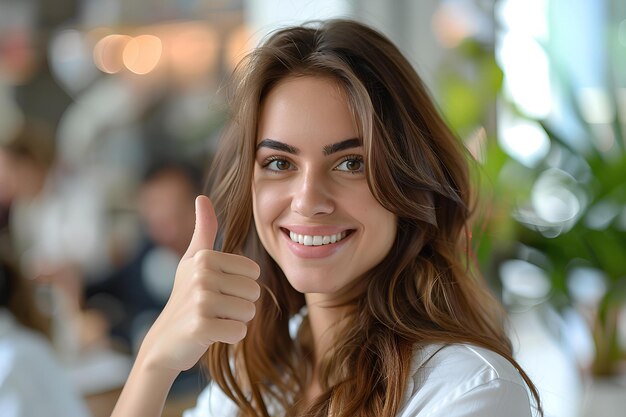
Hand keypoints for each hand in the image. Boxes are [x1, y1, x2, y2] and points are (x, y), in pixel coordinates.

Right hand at [138, 195, 260, 371]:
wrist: (165, 343)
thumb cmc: (185, 298)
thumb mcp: (192, 261)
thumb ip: (203, 230)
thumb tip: (202, 197)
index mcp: (205, 257)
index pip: (254, 272)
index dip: (240, 286)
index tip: (217, 291)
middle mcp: (202, 275)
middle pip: (254, 292)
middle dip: (240, 305)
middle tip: (215, 309)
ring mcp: (200, 301)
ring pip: (249, 312)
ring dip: (235, 321)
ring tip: (212, 320)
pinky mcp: (201, 327)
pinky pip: (239, 332)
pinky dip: (229, 337)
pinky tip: (210, 334)